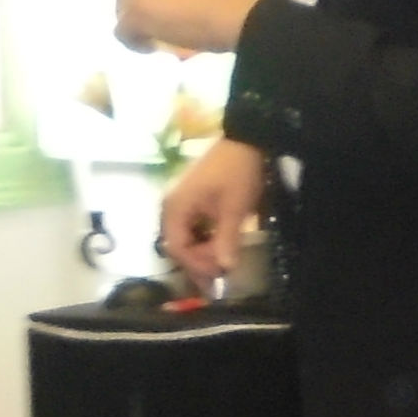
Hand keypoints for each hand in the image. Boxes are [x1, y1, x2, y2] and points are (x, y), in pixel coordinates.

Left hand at [116, 0, 258, 56]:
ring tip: (160, 40)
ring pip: (122, 14)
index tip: (162, 12)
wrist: (234, 15)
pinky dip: (136, 44)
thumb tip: (167, 17)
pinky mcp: (134, 15)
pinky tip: (155, 48)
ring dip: (139, 28)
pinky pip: (122, 33)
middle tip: (157, 29)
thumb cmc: (225, 1)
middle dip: (138, 12)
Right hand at [160, 133, 267, 284]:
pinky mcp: (191, 201)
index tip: (219, 275)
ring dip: (203, 252)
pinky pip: (192, 227)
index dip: (197, 265)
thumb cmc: (238, 174)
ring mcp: (180, 203)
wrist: (246, 141)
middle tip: (223, 272)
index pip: (177, 248)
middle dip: (199, 261)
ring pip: (185, 238)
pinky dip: (205, 240)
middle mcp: (171, 206)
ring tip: (224, 262)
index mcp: (175, 207)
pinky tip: (221, 246)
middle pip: (178, 245)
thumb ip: (226, 240)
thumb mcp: (234, 210)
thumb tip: (225, 269)